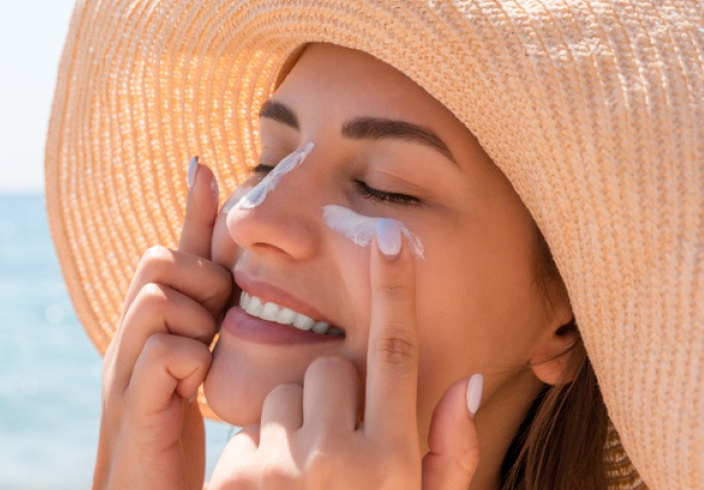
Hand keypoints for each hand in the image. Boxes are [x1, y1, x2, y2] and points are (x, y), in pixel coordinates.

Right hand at [93, 159, 229, 489]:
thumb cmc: (175, 434)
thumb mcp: (200, 367)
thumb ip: (213, 321)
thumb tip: (233, 280)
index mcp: (148, 327)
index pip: (170, 252)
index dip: (192, 212)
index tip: (205, 164)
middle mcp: (128, 338)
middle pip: (158, 262)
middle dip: (200, 281)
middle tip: (215, 323)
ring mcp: (123, 369)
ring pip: (157, 298)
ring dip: (194, 320)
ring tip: (204, 356)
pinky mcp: (132, 404)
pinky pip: (163, 349)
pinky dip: (188, 360)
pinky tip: (195, 386)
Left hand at [209, 219, 481, 489]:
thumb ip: (453, 452)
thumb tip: (469, 379)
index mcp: (392, 460)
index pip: (395, 354)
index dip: (394, 291)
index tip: (390, 237)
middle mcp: (339, 460)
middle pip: (328, 371)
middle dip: (329, 397)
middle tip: (332, 454)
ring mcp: (282, 467)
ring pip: (283, 396)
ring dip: (291, 427)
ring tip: (300, 479)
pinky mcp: (235, 477)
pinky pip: (246, 431)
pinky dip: (257, 456)